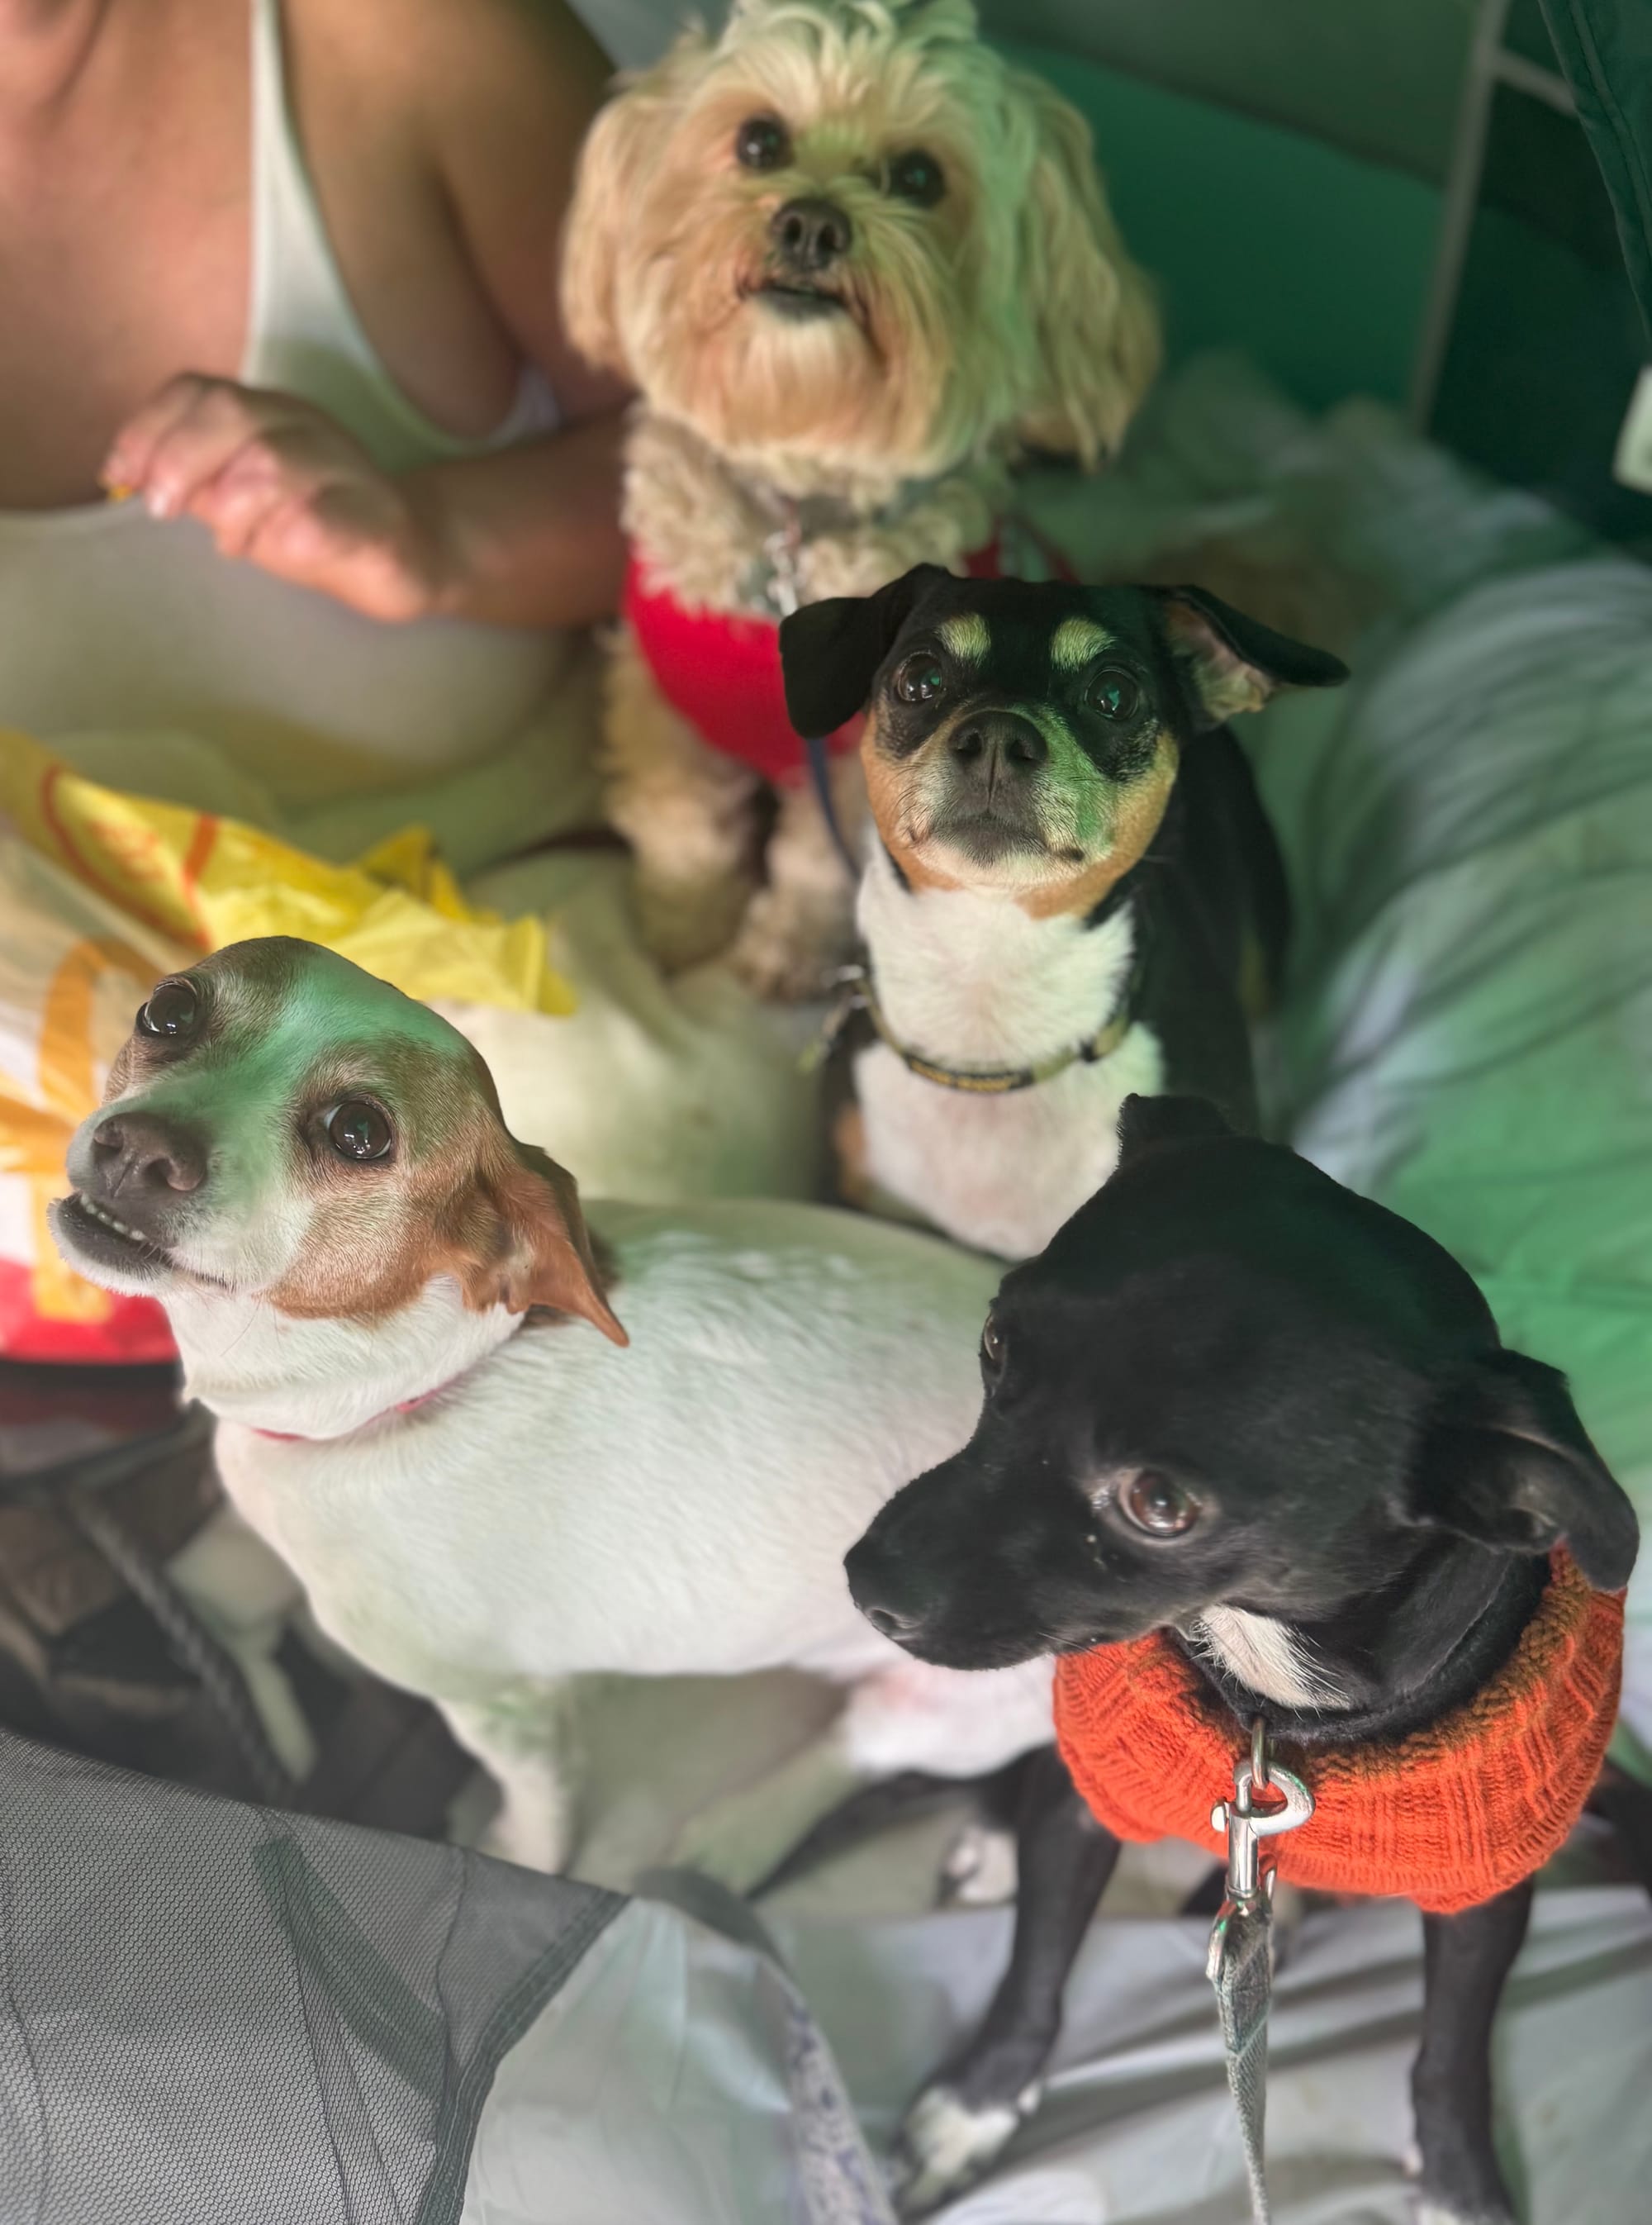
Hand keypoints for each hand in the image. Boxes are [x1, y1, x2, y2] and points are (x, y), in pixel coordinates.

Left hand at [102, 375, 456, 622]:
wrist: (418, 554)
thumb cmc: (320, 524)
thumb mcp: (244, 496)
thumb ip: (195, 480)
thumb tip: (130, 477)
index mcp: (271, 413)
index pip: (199, 390)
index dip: (149, 427)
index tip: (121, 475)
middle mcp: (308, 427)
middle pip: (230, 412)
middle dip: (179, 459)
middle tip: (164, 510)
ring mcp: (347, 471)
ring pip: (271, 464)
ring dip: (234, 509)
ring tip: (236, 545)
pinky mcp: (379, 523)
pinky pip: (322, 520)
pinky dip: (287, 537)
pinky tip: (282, 551)